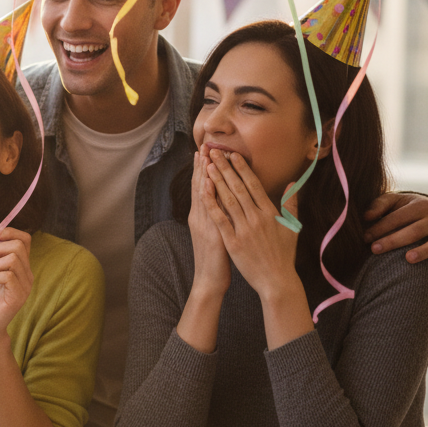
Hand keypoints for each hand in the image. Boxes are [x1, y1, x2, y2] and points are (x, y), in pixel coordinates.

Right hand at [191, 151, 231, 295]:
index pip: (203, 187)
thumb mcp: (218, 235)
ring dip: (202, 174)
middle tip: (202, 145)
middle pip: (199, 186)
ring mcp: (203, 224)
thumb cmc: (218, 259)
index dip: (203, 169)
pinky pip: (208, 212)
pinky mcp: (210, 233)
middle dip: (201, 166)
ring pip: (201, 195)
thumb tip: (227, 204)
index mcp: (204, 216)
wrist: (210, 280)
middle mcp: (200, 217)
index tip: (206, 151)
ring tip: (203, 156)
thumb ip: (221, 218)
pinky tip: (206, 182)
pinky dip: (206, 196)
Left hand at [204, 151, 298, 298]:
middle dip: (225, 168)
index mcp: (270, 213)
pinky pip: (220, 219)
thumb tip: (291, 183)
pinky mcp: (233, 241)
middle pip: (238, 187)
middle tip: (214, 151)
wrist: (276, 280)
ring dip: (217, 180)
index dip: (242, 168)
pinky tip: (203, 191)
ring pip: (228, 199)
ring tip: (207, 165)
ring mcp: (244, 229)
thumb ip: (291, 204)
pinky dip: (211, 203)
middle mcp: (257, 218)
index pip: (254, 185)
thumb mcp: (292, 227)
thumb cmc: (284, 254)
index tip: (232, 154)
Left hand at [364, 193, 427, 275]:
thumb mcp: (395, 201)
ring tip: (408, 259)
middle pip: (414, 231)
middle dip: (394, 240)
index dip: (380, 228)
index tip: (365, 238)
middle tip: (374, 249)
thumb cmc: (408, 208)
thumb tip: (366, 217)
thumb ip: (379, 205)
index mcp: (420, 205)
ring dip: (423, 251)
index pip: (397, 218)